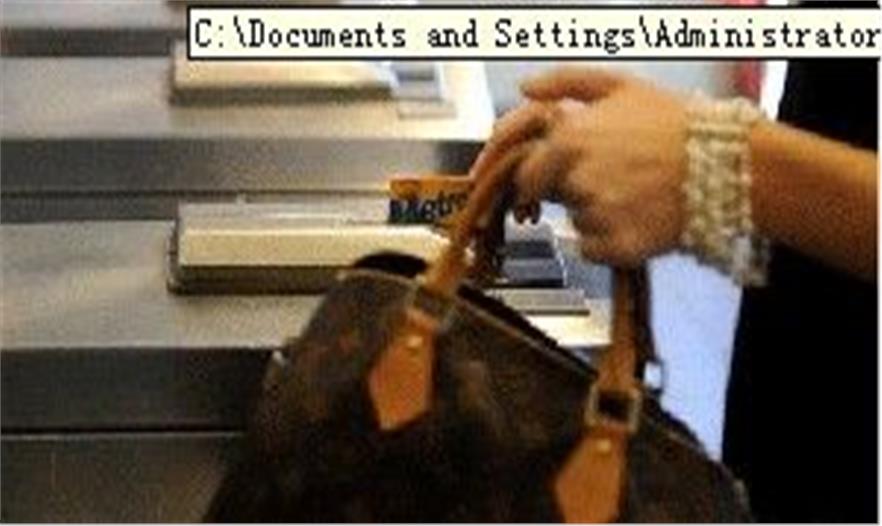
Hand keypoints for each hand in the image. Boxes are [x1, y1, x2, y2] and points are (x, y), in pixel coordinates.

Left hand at [472, 67, 688, 265]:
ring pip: (575, 222)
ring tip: (635, 193)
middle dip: (568, 191)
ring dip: (594, 213)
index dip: (537, 177)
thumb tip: (526, 89)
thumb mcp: (620, 86)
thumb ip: (565, 82)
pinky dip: (608, 241)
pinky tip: (638, 218)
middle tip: (609, 180)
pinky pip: (593, 249)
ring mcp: (597, 215)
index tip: (550, 180)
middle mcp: (576, 179)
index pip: (526, 171)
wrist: (730, 165)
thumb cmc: (677, 124)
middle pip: (551, 197)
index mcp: (569, 139)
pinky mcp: (617, 246)